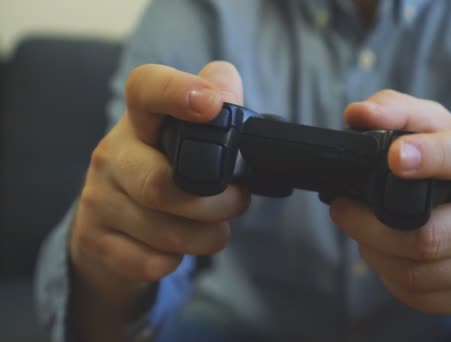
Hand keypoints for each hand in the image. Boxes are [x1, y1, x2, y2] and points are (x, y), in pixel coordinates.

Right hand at [69, 62, 249, 339]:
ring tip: (215, 227)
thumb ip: (217, 101)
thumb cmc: (165, 172)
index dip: (176, 91)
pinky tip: (178, 248)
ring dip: (206, 235)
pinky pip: (152, 262)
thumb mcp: (187, 132)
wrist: (111, 230)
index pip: (145, 88)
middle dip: (215, 203)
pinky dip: (178, 260)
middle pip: (160, 183)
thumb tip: (228, 94)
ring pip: (164, 230)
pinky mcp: (98, 243)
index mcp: (139, 119)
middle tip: (237, 202)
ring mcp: (99, 200)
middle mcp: (111, 154)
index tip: (210, 103)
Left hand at [331, 90, 450, 339]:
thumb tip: (357, 115)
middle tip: (341, 208)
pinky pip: (420, 297)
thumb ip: (400, 113)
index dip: (431, 157)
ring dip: (374, 252)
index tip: (394, 157)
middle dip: (370, 226)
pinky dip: (389, 276)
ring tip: (362, 231)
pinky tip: (385, 256)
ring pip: (416, 274)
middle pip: (428, 237)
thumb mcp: (444, 133)